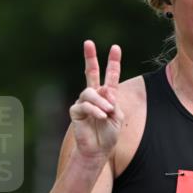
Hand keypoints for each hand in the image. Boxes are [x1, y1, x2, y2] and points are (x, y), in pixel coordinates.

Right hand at [69, 40, 123, 158]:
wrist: (98, 150)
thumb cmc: (109, 134)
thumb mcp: (117, 117)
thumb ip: (113, 102)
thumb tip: (105, 89)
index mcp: (106, 96)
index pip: (110, 76)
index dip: (113, 62)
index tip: (115, 48)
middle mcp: (94, 96)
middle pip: (90, 73)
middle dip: (90, 58)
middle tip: (88, 43)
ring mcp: (83, 102)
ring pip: (90, 92)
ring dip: (100, 101)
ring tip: (107, 111)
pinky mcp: (76, 112)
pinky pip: (84, 105)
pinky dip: (94, 110)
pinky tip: (101, 116)